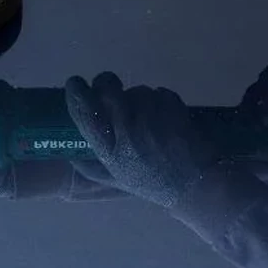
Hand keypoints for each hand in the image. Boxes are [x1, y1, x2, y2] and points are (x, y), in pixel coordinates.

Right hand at [64, 73, 219, 207]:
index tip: (75, 83)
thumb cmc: (154, 184)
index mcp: (110, 149)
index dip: (76, 93)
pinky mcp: (172, 106)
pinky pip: (158, 92)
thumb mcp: (118, 181)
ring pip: (136, 90)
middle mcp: (127, 129)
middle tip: (109, 88)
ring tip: (146, 116)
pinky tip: (164, 117)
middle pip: (107, 88)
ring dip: (137, 97)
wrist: (198, 184)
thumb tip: (69, 155)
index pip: (84, 112)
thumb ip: (91, 168)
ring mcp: (152, 116)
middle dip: (105, 83)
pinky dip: (159, 101)